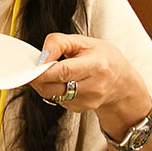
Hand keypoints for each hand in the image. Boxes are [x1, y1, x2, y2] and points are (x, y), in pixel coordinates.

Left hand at [28, 33, 151, 134]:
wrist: (121, 82)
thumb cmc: (103, 59)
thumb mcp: (84, 42)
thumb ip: (59, 43)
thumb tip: (42, 56)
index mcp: (96, 66)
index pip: (63, 72)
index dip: (43, 71)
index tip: (31, 67)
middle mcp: (93, 87)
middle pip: (53, 87)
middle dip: (38, 78)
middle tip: (34, 67)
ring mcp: (86, 101)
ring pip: (51, 95)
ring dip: (43, 83)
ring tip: (49, 71)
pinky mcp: (79, 108)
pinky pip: (56, 99)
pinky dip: (52, 90)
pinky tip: (60, 81)